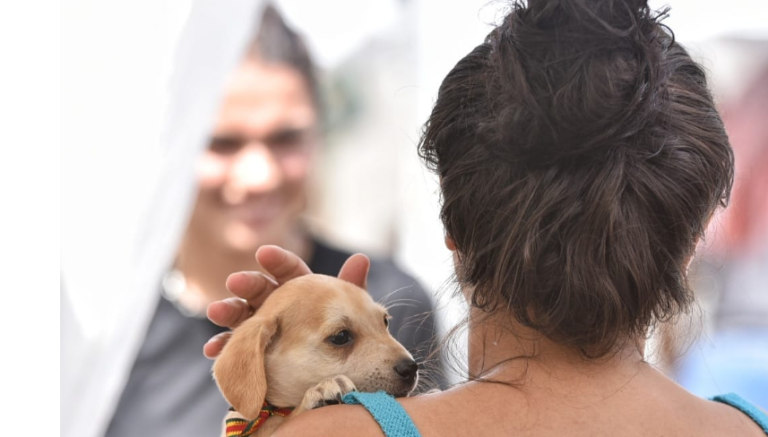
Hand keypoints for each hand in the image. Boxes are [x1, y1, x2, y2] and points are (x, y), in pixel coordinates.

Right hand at [203, 245, 369, 358]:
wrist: (336, 377)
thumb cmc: (342, 339)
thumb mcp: (350, 313)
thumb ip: (351, 288)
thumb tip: (361, 257)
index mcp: (301, 290)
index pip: (288, 270)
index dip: (277, 261)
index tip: (265, 254)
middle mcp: (278, 305)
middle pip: (260, 290)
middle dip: (247, 284)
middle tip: (235, 281)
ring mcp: (262, 328)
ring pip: (242, 315)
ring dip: (228, 311)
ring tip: (216, 311)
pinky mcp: (252, 352)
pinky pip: (236, 349)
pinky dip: (224, 347)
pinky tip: (213, 349)